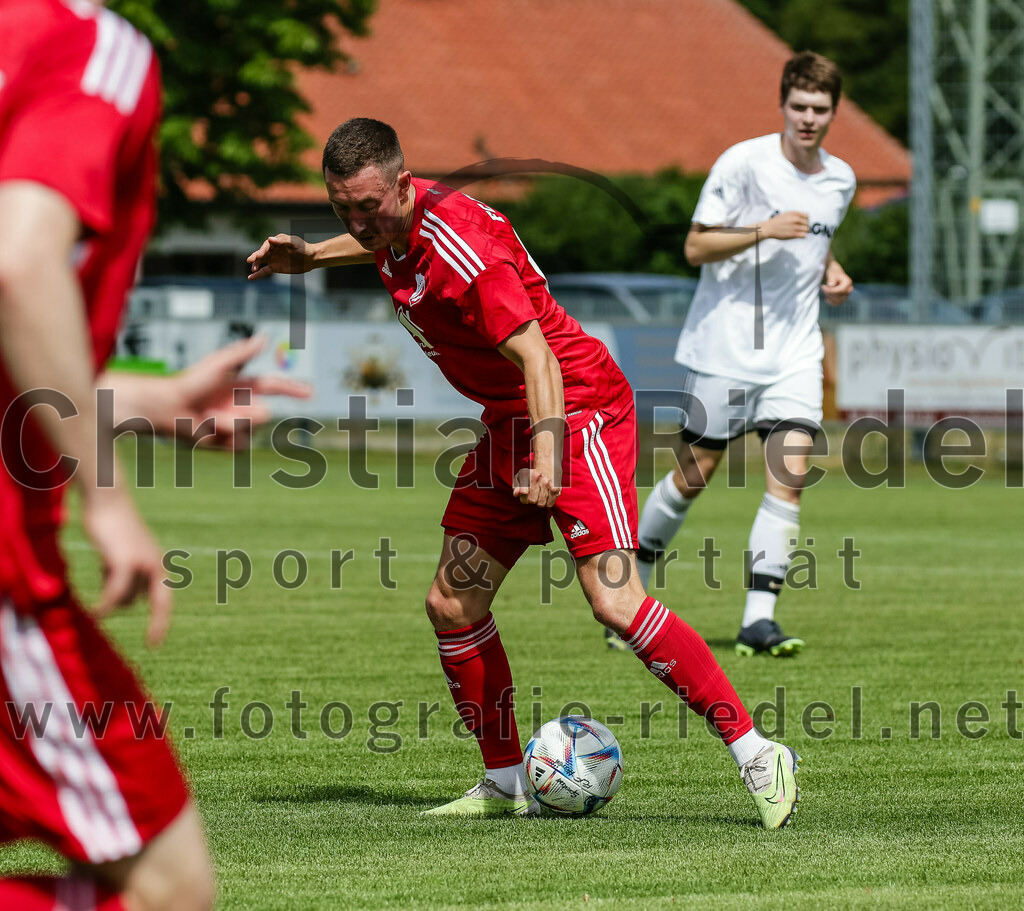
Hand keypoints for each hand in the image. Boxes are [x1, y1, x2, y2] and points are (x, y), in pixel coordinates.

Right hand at [82, 487, 170, 646]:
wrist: (107, 500)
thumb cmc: (111, 527)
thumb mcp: (120, 556)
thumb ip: (124, 577)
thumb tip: (122, 602)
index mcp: (157, 564)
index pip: (164, 598)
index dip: (161, 619)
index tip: (156, 641)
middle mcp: (156, 565)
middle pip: (160, 602)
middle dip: (158, 624)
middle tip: (154, 644)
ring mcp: (143, 563)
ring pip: (126, 596)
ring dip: (110, 595)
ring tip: (103, 572)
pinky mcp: (125, 560)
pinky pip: (115, 592)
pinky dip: (106, 605)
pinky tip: (95, 613)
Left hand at [167, 335, 311, 445]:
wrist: (167, 407)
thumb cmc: (190, 382)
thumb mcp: (219, 364)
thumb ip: (243, 353)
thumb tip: (265, 338)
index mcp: (243, 386)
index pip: (275, 387)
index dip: (294, 389)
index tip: (312, 393)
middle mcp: (242, 406)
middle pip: (264, 415)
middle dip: (248, 415)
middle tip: (224, 411)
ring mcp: (235, 424)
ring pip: (252, 432)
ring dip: (231, 425)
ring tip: (208, 419)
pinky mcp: (226, 442)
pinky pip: (239, 445)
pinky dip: (225, 438)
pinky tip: (207, 431)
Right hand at [247, 234, 314, 279]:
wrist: (310, 259)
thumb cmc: (303, 248)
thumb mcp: (294, 242)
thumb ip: (283, 241)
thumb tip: (270, 239)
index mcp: (276, 241)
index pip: (266, 245)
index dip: (262, 250)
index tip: (260, 255)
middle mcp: (272, 250)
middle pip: (261, 253)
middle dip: (255, 256)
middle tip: (249, 260)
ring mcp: (273, 259)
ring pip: (261, 262)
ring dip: (256, 265)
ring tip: (252, 269)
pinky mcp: (275, 268)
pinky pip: (265, 271)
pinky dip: (258, 274)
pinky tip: (251, 277)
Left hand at [512, 467, 560, 507]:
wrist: (548, 468)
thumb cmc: (532, 475)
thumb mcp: (522, 477)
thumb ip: (517, 485)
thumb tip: (516, 494)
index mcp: (532, 476)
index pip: (524, 494)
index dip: (523, 497)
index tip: (525, 494)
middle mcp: (542, 480)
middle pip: (532, 500)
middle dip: (530, 500)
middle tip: (532, 495)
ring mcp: (551, 485)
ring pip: (541, 504)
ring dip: (539, 502)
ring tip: (539, 495)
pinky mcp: (557, 490)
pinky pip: (550, 504)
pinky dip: (547, 503)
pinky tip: (546, 497)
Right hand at [763, 211, 808, 239]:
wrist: (769, 228)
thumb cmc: (778, 221)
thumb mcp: (787, 214)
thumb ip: (796, 215)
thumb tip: (805, 219)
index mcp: (795, 213)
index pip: (807, 216)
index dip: (805, 219)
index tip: (802, 222)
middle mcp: (796, 219)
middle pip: (808, 223)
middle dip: (805, 226)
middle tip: (800, 228)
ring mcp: (795, 227)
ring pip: (807, 229)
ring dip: (804, 231)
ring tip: (799, 232)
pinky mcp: (793, 234)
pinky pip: (804, 235)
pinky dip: (803, 235)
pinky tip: (799, 235)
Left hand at [821, 260, 853, 305]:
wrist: (833, 274)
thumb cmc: (832, 273)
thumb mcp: (831, 273)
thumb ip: (831, 278)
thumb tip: (831, 285)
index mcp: (848, 282)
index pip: (840, 290)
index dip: (830, 290)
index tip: (823, 286)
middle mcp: (849, 289)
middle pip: (839, 297)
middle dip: (829, 293)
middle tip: (823, 287)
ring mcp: (846, 295)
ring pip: (838, 301)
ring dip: (829, 297)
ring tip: (825, 291)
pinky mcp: (842, 299)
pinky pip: (837, 303)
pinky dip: (831, 301)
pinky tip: (827, 296)